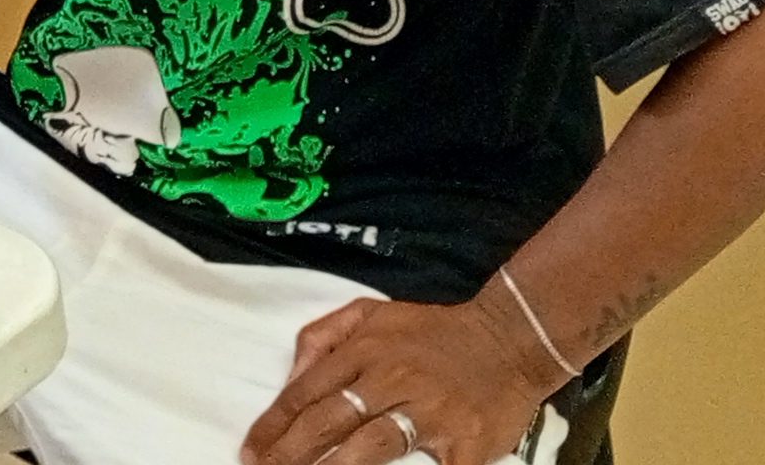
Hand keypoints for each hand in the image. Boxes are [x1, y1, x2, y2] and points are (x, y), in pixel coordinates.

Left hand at [240, 291, 567, 464]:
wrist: (513, 337)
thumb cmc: (435, 331)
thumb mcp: (371, 313)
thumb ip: (324, 336)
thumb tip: (290, 373)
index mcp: (366, 350)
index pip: (307, 392)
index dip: (274, 424)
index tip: (251, 450)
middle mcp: (392, 379)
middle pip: (329, 421)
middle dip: (290, 452)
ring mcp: (429, 412)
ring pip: (369, 445)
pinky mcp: (464, 441)